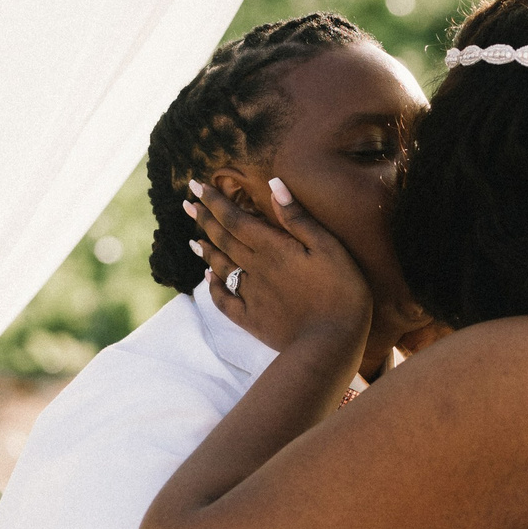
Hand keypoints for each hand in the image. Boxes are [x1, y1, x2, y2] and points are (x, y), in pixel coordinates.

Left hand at [188, 175, 371, 357]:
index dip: (215, 201)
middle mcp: (255, 268)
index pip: (235, 219)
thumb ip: (298, 218)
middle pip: (223, 239)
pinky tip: (209, 278)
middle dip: (204, 219)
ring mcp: (250, 295)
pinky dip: (213, 287)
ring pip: (221, 266)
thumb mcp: (328, 247)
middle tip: (187, 205)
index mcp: (272, 248)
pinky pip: (224, 300)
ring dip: (206, 250)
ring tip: (193, 239)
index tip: (197, 185)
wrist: (330, 343)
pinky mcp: (251, 319)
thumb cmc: (340, 291)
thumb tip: (274, 185)